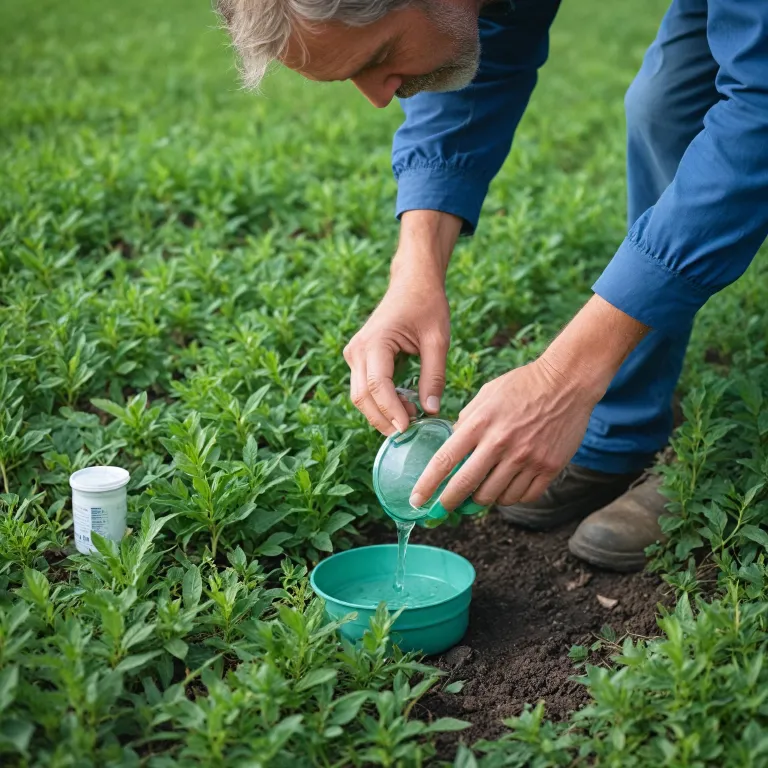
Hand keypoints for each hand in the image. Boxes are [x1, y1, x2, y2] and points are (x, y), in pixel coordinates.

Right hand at [344, 274, 450, 434]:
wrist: (412, 283)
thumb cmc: (427, 305)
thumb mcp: (438, 340)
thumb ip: (434, 376)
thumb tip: (431, 410)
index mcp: (375, 342)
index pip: (378, 386)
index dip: (391, 411)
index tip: (409, 428)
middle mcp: (357, 350)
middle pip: (362, 397)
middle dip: (384, 418)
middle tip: (410, 431)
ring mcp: (354, 354)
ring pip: (360, 396)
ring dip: (381, 412)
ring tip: (411, 417)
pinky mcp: (358, 358)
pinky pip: (364, 388)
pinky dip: (380, 402)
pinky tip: (404, 406)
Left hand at [409, 295, 649, 509]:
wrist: (566, 382)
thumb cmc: (522, 385)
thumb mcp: (485, 395)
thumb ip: (466, 422)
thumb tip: (450, 447)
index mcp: (480, 423)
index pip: (445, 460)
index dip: (427, 485)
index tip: (417, 500)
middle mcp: (501, 443)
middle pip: (466, 485)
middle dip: (448, 503)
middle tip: (440, 511)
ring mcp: (526, 458)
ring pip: (495, 496)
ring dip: (482, 499)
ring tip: (479, 493)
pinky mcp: (548, 467)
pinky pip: (523, 497)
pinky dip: (511, 497)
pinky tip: (506, 489)